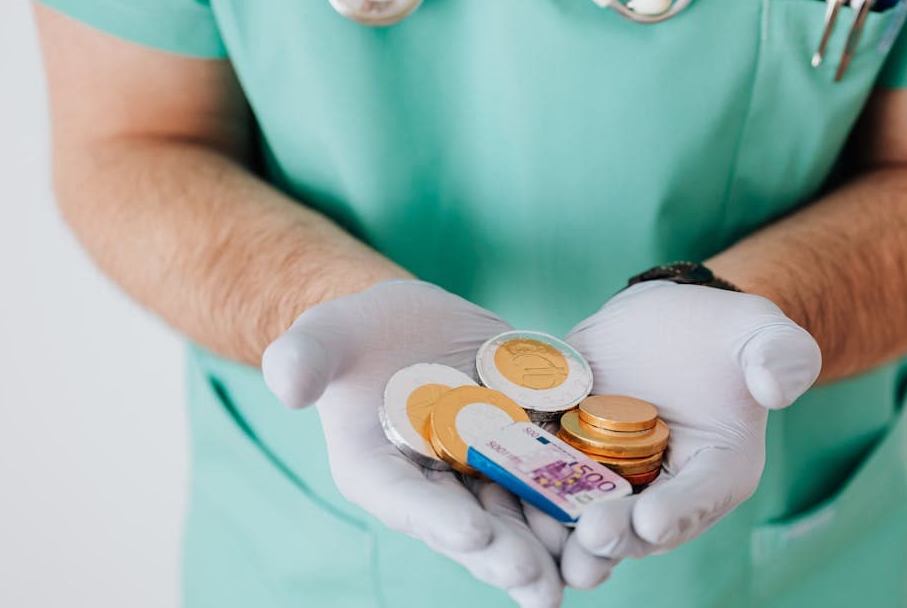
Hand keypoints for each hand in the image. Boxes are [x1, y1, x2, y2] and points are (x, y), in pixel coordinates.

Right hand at [261, 280, 562, 607]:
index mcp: (378, 473)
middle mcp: (434, 486)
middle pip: (473, 528)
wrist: (411, 326)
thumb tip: (285, 385)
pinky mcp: (525, 448)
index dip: (438, 522)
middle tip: (541, 587)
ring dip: (555, 546)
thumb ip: (303, 357)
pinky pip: (557, 477)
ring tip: (591, 569)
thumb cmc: (356, 335)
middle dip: (508, 556)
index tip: (473, 535)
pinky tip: (621, 516)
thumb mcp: (324, 335)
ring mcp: (483, 472)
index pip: (407, 504)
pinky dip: (584, 497)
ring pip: (522, 516)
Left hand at [547, 281, 820, 586]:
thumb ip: (780, 357)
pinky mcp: (563, 454)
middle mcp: (660, 489)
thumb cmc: (722, 333)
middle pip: (634, 523)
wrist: (662, 321)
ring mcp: (607, 478)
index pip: (698, 498)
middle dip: (613, 536)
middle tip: (591, 541)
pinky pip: (538, 475)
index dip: (676, 513)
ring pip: (579, 513)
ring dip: (558, 530)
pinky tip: (493, 486)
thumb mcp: (759, 333)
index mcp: (716, 471)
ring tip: (537, 535)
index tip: (653, 523)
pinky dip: (517, 484)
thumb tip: (778, 386)